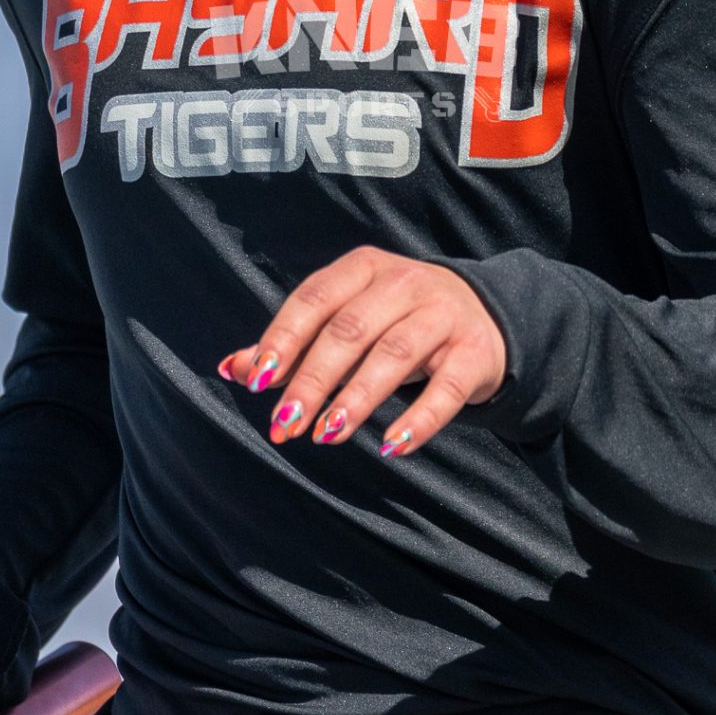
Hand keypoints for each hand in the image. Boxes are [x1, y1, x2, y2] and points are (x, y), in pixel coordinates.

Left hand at [219, 245, 505, 459]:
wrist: (484, 314)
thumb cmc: (394, 319)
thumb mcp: (346, 319)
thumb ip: (292, 344)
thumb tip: (232, 369)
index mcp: (363, 268)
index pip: (315, 299)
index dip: (284, 339)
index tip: (258, 383)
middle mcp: (404, 283)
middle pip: (350, 330)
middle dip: (313, 380)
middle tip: (285, 425)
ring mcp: (443, 314)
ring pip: (395, 354)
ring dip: (358, 398)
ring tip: (326, 435)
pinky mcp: (474, 351)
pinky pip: (447, 387)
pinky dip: (420, 418)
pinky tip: (392, 446)